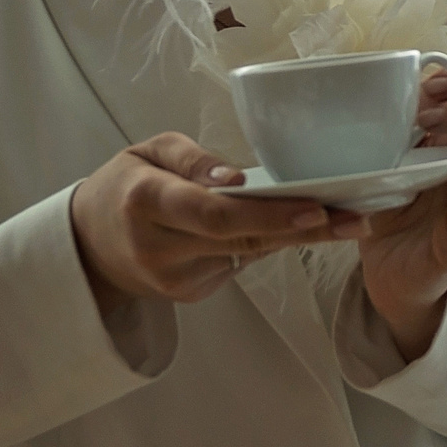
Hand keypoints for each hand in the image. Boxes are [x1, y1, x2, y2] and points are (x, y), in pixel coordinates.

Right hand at [70, 132, 363, 314]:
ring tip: (347, 217)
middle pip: (242, 239)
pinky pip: (239, 263)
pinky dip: (266, 243)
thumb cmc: (127, 184)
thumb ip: (191, 157)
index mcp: (145, 201)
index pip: (214, 213)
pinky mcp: (190, 295)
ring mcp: (174, 280)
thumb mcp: (149, 151)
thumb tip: (234, 177)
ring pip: (248, 253)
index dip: (267, 215)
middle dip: (305, 228)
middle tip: (357, 217)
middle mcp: (159, 248)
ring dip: (296, 236)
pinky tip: (295, 227)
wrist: (89, 244)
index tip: (316, 208)